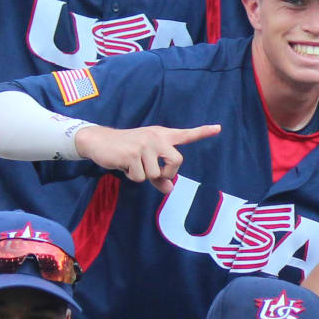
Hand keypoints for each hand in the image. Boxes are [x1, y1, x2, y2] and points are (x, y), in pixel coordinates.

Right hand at [75, 124, 220, 192]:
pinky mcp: (132, 154)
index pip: (186, 135)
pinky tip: (123, 164)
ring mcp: (145, 144)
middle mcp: (156, 137)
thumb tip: (170, 189)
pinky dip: (132, 176)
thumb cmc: (126, 150)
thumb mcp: (145, 161)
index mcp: (162, 136)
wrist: (99, 141)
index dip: (203, 132)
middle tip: (153, 172)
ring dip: (143, 175)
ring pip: (155, 175)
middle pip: (177, 162)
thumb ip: (160, 176)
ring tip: (131, 163)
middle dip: (167, 174)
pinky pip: (140, 178)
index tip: (218, 128)